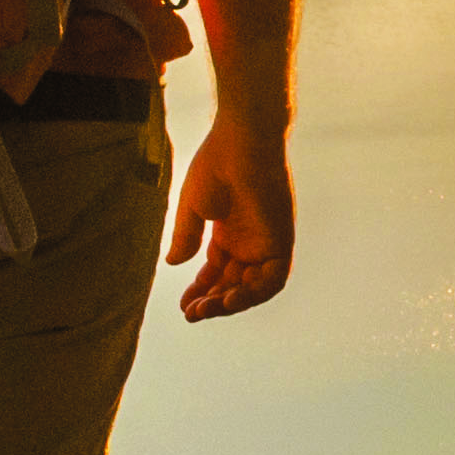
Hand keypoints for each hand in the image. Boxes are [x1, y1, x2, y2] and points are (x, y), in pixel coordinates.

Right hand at [164, 120, 294, 321]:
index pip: (217, 272)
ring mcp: (267, 241)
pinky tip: (231, 299)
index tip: (183, 306)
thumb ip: (186, 236)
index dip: (201, 290)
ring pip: (254, 287)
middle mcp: (250, 240)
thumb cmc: (217, 163)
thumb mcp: (193, 207)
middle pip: (234, 284)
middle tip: (192, 314)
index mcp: (229, 232)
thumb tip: (173, 263)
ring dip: (232, 303)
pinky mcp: (281, 239)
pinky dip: (254, 293)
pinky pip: (274, 278)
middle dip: (212, 302)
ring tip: (208, 309)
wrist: (242, 141)